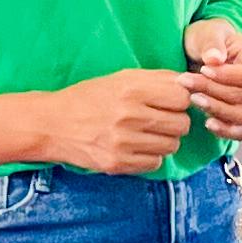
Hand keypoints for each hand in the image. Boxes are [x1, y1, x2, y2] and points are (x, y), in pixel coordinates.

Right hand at [37, 67, 195, 175]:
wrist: (52, 124)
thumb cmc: (89, 98)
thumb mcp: (120, 78)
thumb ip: (156, 79)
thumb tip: (190, 82)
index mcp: (131, 90)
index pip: (182, 97)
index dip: (180, 99)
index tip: (170, 101)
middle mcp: (129, 116)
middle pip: (181, 124)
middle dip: (176, 120)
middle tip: (160, 118)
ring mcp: (124, 142)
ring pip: (172, 145)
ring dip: (164, 139)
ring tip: (147, 132)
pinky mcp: (118, 164)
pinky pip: (155, 163)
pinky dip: (151, 156)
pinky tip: (136, 146)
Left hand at [183, 21, 241, 144]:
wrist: (196, 52)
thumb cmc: (204, 38)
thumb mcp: (205, 32)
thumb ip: (211, 43)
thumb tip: (215, 59)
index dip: (230, 76)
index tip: (204, 69)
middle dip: (212, 90)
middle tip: (184, 80)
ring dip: (218, 110)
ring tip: (193, 99)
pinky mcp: (238, 116)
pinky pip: (241, 132)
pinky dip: (225, 131)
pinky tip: (206, 122)